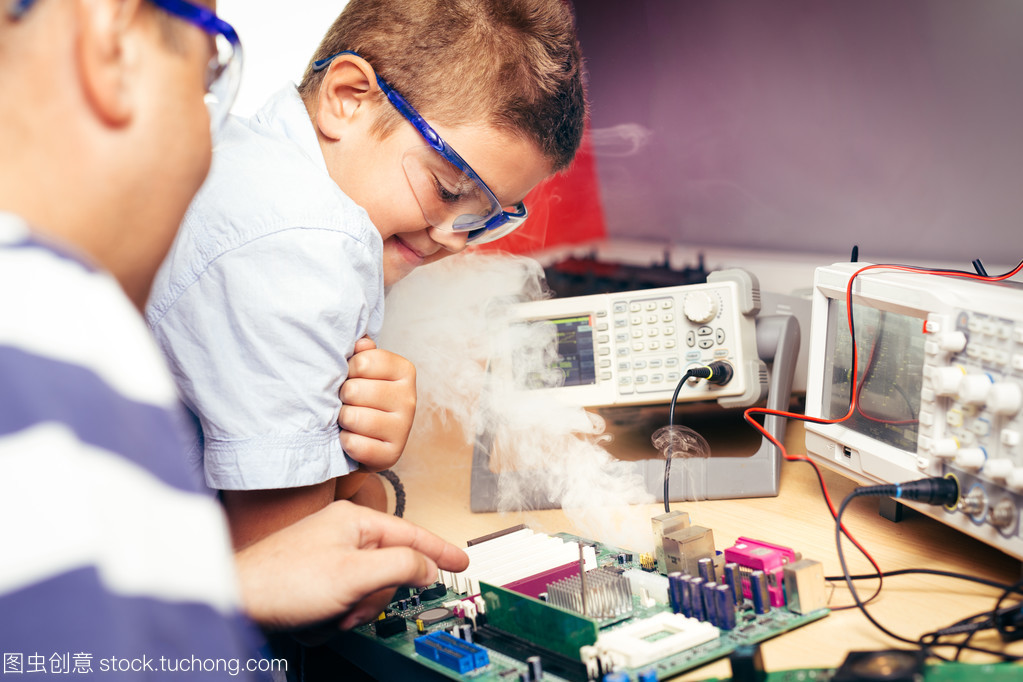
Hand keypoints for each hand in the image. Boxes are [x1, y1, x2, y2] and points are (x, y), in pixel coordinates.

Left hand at [235, 500, 468, 630]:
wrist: (236, 599)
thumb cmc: (284, 580)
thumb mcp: (354, 573)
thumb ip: (400, 565)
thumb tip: (427, 567)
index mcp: (355, 521)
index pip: (412, 533)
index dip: (439, 550)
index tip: (460, 562)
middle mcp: (343, 534)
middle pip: (389, 569)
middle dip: (375, 597)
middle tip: (354, 607)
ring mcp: (328, 556)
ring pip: (367, 589)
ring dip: (353, 610)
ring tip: (329, 615)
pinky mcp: (316, 578)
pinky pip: (344, 599)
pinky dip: (335, 614)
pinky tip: (316, 618)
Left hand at [338, 337, 415, 470]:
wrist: (366, 442)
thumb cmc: (362, 400)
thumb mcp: (362, 372)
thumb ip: (362, 354)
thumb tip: (361, 342)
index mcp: (404, 371)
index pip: (362, 361)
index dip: (347, 370)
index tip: (351, 378)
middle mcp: (410, 398)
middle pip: (354, 390)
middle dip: (342, 398)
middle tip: (348, 403)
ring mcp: (403, 428)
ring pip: (353, 417)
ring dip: (342, 421)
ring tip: (349, 421)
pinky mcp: (392, 454)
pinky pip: (355, 444)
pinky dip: (346, 442)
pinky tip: (352, 439)